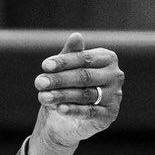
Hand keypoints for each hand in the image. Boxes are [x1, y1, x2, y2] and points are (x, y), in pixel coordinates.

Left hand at [30, 32, 122, 154]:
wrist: (68, 118)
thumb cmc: (68, 86)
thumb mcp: (67, 69)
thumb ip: (71, 53)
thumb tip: (76, 36)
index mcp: (107, 59)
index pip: (85, 58)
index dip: (64, 61)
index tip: (45, 65)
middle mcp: (115, 76)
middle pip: (85, 76)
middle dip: (60, 79)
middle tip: (39, 82)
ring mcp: (114, 96)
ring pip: (85, 94)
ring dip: (62, 95)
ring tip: (43, 97)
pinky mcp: (109, 115)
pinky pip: (90, 112)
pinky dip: (73, 110)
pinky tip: (59, 108)